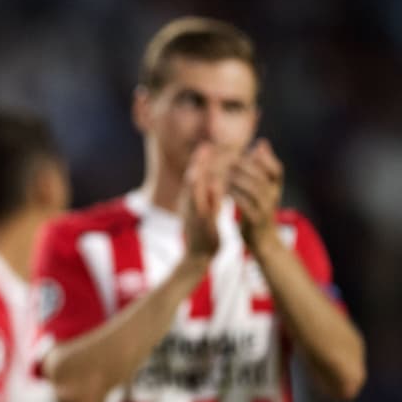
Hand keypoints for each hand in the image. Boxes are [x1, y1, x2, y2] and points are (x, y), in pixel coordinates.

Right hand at [180, 143, 224, 258]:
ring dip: (199, 170)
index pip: (194, 177)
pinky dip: (205, 190)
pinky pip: (201, 202)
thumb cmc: (203, 236)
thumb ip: (208, 199)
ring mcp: (192, 211)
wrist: (197, 258)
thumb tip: (213, 184)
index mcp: (191, 201)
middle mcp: (188, 204)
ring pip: (193, 187)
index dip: (200, 161)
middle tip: (205, 144)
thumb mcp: (204, 214)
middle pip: (191, 178)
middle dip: (198, 161)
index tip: (207, 147)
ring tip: (204, 155)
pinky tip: (210, 181)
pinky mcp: (199, 220)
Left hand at [229, 139, 281, 250]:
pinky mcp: (256, 220)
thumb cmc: (259, 209)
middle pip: (262, 177)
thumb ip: (261, 167)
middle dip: (246, 167)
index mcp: (275, 188)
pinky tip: (223, 190)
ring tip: (225, 173)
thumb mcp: (264, 188)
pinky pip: (246, 205)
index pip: (277, 170)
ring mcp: (266, 209)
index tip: (250, 150)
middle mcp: (274, 197)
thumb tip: (261, 142)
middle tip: (229, 159)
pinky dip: (234, 196)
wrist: (263, 240)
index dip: (266, 159)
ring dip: (239, 180)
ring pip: (254, 190)